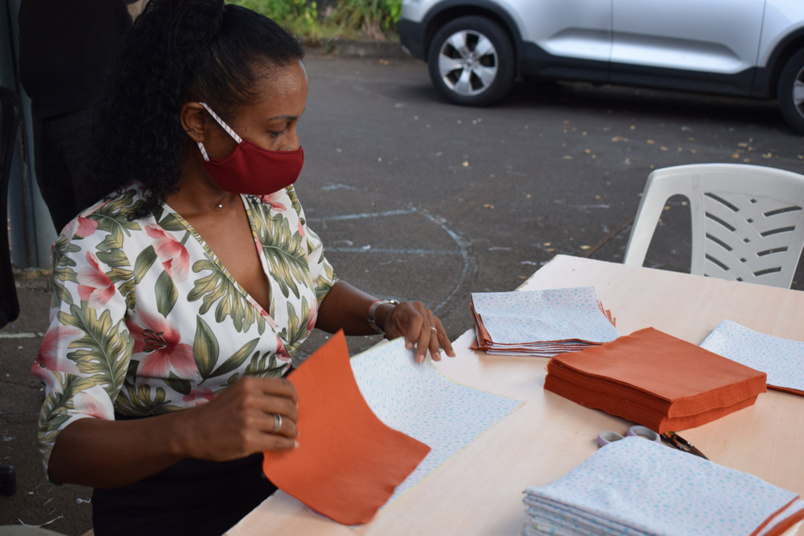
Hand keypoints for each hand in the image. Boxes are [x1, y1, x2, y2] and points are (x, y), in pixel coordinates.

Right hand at [180, 376, 298, 461]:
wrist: (193, 431)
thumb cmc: (218, 412)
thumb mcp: (238, 392)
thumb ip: (260, 393)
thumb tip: (288, 402)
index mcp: (250, 385)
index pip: (285, 387)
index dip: (294, 397)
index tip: (294, 405)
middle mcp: (250, 400)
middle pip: (288, 407)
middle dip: (295, 417)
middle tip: (292, 423)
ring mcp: (249, 421)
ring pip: (286, 425)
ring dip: (292, 432)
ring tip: (291, 435)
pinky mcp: (248, 440)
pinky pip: (278, 442)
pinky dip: (288, 445)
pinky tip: (289, 445)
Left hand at [381, 301, 455, 363]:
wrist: (397, 316)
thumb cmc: (393, 323)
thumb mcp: (391, 328)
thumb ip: (399, 337)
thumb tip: (408, 351)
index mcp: (407, 308)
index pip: (415, 319)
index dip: (413, 333)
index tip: (408, 347)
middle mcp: (420, 309)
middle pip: (425, 327)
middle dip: (423, 345)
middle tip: (420, 359)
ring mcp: (429, 315)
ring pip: (434, 332)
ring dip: (435, 347)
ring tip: (436, 359)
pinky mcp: (435, 322)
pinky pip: (441, 333)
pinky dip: (446, 344)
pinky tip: (450, 354)